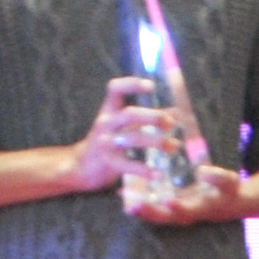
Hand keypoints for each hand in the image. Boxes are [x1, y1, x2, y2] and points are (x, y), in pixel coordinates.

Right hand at [66, 77, 178, 192]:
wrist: (81, 166)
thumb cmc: (110, 140)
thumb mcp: (125, 124)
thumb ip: (149, 117)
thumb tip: (176, 111)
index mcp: (109, 109)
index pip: (116, 89)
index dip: (131, 84)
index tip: (150, 86)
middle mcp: (106, 123)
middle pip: (130, 114)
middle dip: (153, 117)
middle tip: (170, 123)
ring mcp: (105, 142)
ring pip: (132, 139)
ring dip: (156, 141)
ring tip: (173, 146)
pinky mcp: (107, 161)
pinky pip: (127, 165)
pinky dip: (144, 170)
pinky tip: (158, 173)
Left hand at [122, 164, 250, 227]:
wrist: (227, 204)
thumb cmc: (228, 191)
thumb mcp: (229, 182)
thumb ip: (218, 177)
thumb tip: (203, 171)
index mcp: (199, 210)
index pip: (186, 211)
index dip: (177, 208)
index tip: (168, 201)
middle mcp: (185, 215)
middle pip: (164, 217)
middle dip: (149, 213)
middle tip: (133, 206)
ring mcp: (175, 214)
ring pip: (154, 215)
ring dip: (139, 211)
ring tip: (124, 203)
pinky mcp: (168, 209)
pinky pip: (150, 208)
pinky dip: (138, 203)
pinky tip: (123, 193)